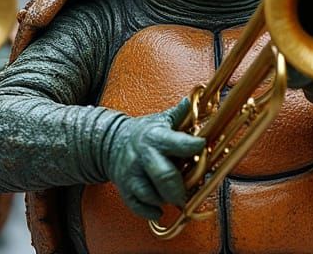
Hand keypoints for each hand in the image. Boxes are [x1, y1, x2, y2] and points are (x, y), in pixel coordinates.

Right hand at [106, 98, 205, 219]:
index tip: (202, 146)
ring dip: (166, 199)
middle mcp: (143, 156)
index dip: (191, 145)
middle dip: (180, 189)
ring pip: (152, 195)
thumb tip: (195, 100)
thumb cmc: (144, 132)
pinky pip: (138, 206)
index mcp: (155, 137)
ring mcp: (131, 174)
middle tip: (188, 193)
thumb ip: (180, 114)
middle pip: (165, 176)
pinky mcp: (124, 188)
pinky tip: (159, 209)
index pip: (175, 142)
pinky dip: (151, 211)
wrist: (110, 142)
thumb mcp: (161, 120)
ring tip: (173, 195)